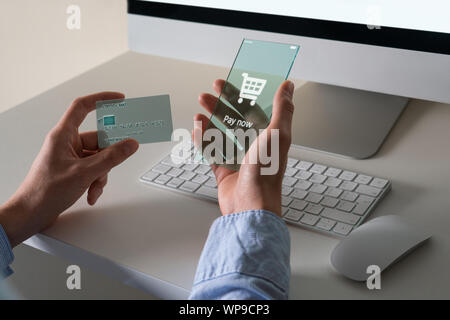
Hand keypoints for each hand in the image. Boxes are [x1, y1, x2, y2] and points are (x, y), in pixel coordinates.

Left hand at [0, 92, 138, 246]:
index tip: (119, 99)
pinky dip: (96, 182)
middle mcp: (67, 144)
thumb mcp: (84, 173)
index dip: (101, 99)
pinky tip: (90, 194)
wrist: (30, 214)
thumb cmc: (44, 192)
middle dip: (108, 157)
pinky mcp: (74, 171)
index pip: (82, 107)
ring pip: (99, 158)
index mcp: (63, 136)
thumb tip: (130, 144)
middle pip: (98, 139)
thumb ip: (111, 157)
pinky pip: (94, 170)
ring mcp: (71, 158)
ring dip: (102, 174)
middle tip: (114, 163)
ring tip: (94, 186)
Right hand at [194, 80, 294, 216]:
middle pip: (233, 120)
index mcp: (268, 136)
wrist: (251, 206)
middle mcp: (254, 147)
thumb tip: (288, 86)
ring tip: (198, 113)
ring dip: (209, 123)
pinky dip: (203, 142)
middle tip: (205, 96)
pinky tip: (196, 132)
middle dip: (218, 107)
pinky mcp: (225, 172)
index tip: (222, 84)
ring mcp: (239, 159)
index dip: (235, 95)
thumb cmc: (267, 172)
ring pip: (220, 135)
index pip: (250, 109)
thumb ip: (282, 108)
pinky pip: (212, 153)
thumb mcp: (277, 134)